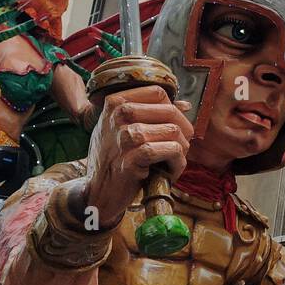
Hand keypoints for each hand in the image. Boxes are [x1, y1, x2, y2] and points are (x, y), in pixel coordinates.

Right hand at [78, 86, 192, 229]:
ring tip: (172, 161)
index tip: (172, 127)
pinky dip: (177, 162)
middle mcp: (118, 116)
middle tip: (179, 148)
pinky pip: (171, 150)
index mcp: (115, 103)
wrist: (99, 191)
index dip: (173, 111)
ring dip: (181, 149)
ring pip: (173, 131)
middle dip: (183, 131)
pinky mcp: (132, 158)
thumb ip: (153, 114)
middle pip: (170, 111)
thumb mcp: (126, 129)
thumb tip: (185, 104)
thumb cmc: (116, 158)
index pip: (158, 93)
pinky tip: (169, 171)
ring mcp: (124, 137)